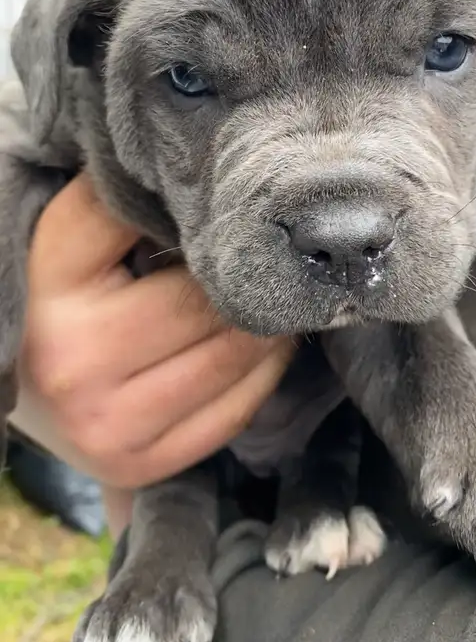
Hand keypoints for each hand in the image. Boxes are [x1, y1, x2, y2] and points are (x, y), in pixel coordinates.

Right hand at [10, 174, 294, 493]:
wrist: (37, 394)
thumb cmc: (71, 303)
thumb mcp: (79, 245)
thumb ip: (126, 205)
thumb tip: (216, 176)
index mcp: (49, 286)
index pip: (137, 218)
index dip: (195, 204)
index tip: (229, 197)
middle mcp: (72, 363)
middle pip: (204, 301)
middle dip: (247, 276)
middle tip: (272, 257)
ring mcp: (107, 425)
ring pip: (234, 354)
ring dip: (269, 322)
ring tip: (272, 299)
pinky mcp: (141, 465)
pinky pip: (239, 408)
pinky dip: (266, 369)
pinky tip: (265, 344)